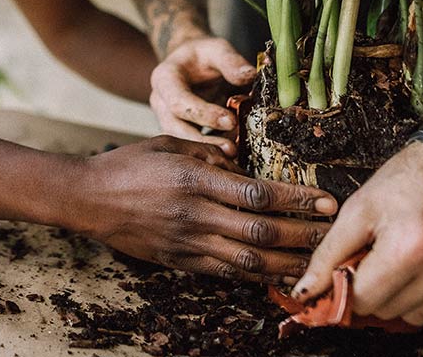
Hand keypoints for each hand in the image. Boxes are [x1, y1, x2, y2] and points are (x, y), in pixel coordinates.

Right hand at [69, 135, 337, 283]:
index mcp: (194, 179)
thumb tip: (243, 159)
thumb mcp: (168, 144)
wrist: (88, 199)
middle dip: (303, 234)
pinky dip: (257, 276)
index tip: (325, 201)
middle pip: (261, 231)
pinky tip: (279, 275)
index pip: (256, 193)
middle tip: (334, 233)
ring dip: (288, 263)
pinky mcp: (181, 261)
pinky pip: (226, 273)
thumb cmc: (129, 165)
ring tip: (316, 262)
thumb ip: (208, 153)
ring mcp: (188, 242)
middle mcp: (194, 214)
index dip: (296, 200)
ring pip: (249, 260)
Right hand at [149, 35, 257, 154]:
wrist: (190, 61)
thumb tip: (249, 76)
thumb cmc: (202, 55)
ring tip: (234, 154)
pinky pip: (190, 146)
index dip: (203, 114)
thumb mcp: (216, 48)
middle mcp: (160, 102)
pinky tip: (231, 156)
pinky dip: (209, 152)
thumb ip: (231, 61)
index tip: (231, 120)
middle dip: (203, 141)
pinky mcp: (179, 131)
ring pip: (180, 142)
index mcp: (164, 78)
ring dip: (206, 151)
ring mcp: (166, 119)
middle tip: (232, 149)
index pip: (177, 101)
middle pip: (175, 128)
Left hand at [290, 142, 422, 324]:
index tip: (350, 272)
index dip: (349, 285)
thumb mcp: (360, 208)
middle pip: (391, 311)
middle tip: (383, 254)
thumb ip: (329, 254)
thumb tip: (307, 290)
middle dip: (377, 288)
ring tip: (411, 256)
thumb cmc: (415, 178)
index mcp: (413, 245)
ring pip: (420, 316)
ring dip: (407, 294)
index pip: (364, 300)